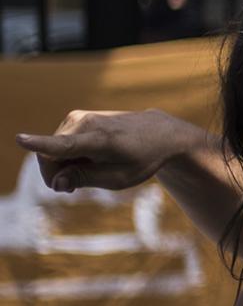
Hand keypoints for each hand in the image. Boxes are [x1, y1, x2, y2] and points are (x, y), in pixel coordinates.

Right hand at [16, 109, 205, 193]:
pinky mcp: (75, 117)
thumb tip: (56, 182)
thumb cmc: (141, 158)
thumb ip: (86, 179)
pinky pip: (57, 143)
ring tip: (88, 170)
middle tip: (73, 188)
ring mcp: (79, 117)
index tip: (20, 139)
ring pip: (50, 151)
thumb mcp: (119, 178)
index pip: (65, 145)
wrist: (159, 132)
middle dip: (55, 175)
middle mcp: (86, 124)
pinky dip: (65, 156)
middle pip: (49, 157)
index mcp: (100, 140)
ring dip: (61, 166)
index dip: (40, 145)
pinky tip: (85, 160)